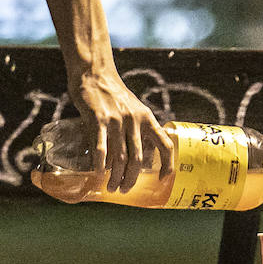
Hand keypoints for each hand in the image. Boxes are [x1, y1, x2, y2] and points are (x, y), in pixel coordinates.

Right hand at [67, 69, 173, 192]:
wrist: (95, 74)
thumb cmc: (115, 95)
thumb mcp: (135, 109)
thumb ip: (139, 129)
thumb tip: (140, 157)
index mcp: (148, 119)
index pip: (165, 145)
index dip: (167, 164)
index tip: (163, 178)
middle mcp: (135, 121)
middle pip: (138, 159)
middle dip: (132, 179)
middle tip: (124, 190)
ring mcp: (116, 120)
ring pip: (120, 157)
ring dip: (116, 176)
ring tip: (111, 187)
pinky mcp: (98, 119)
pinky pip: (101, 147)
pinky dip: (100, 164)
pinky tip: (98, 173)